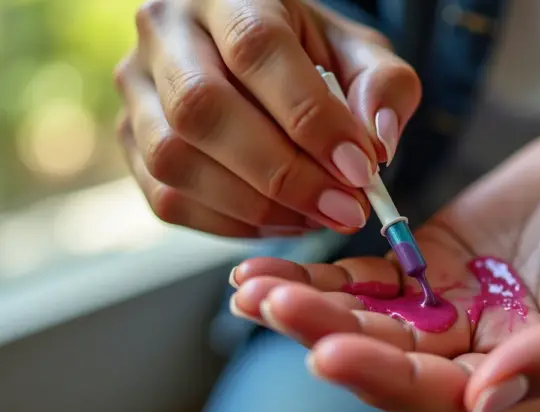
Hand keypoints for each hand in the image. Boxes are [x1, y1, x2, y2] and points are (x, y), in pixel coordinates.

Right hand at [114, 0, 419, 236]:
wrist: (247, 53)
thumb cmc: (307, 53)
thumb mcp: (356, 52)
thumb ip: (383, 85)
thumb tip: (378, 141)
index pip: (258, 48)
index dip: (310, 117)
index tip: (361, 169)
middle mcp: (165, 32)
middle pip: (203, 109)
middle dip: (283, 174)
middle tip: (345, 210)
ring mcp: (136, 88)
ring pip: (174, 159)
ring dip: (256, 206)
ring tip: (318, 217)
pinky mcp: (129, 141)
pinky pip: (168, 197)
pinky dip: (231, 224)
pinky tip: (282, 221)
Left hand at [229, 121, 539, 411]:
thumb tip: (491, 397)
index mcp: (537, 380)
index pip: (450, 400)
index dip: (390, 381)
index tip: (333, 351)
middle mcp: (485, 356)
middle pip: (395, 363)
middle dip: (331, 338)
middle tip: (277, 307)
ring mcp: (454, 311)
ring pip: (371, 323)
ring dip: (312, 310)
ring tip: (255, 291)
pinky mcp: (431, 267)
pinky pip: (371, 279)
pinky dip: (324, 276)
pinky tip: (276, 273)